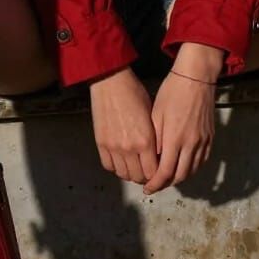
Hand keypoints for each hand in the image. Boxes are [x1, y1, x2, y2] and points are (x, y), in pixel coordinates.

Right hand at [89, 67, 158, 185]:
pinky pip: (109, 166)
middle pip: (138, 176)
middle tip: (146, 170)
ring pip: (123, 174)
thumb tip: (157, 153)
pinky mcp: (101, 144)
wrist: (111, 82)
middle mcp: (130, 148)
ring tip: (134, 166)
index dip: (157, 174)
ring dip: (130, 173)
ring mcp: (113, 147)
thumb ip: (155, 137)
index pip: (153, 171)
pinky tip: (121, 160)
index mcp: (146, 140)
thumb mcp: (151, 115)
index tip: (158, 170)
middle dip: (144, 176)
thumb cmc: (134, 93)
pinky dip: (116, 167)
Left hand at [143, 69, 215, 194]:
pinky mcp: (211, 137)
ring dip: (179, 177)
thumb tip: (152, 160)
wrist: (196, 77)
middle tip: (156, 184)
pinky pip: (202, 161)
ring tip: (167, 177)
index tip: (147, 188)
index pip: (165, 172)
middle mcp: (192, 143)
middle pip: (180, 176)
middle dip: (166, 184)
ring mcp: (203, 141)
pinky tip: (183, 166)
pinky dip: (192, 168)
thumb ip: (156, 140)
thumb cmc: (172, 91)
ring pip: (192, 170)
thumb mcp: (156, 114)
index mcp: (175, 138)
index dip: (155, 184)